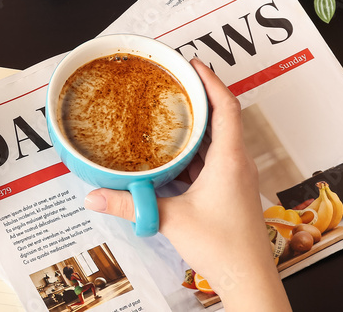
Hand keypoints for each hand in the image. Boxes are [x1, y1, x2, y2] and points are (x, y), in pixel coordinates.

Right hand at [83, 60, 290, 311]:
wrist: (248, 278)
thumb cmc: (223, 247)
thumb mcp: (170, 219)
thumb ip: (130, 204)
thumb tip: (95, 195)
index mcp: (229, 159)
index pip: (226, 106)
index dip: (211, 81)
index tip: (193, 64)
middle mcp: (236, 163)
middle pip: (222, 117)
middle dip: (199, 97)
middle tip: (174, 82)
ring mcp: (235, 177)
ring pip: (217, 139)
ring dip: (197, 124)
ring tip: (170, 111)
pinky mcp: (230, 191)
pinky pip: (214, 159)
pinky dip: (195, 149)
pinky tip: (174, 153)